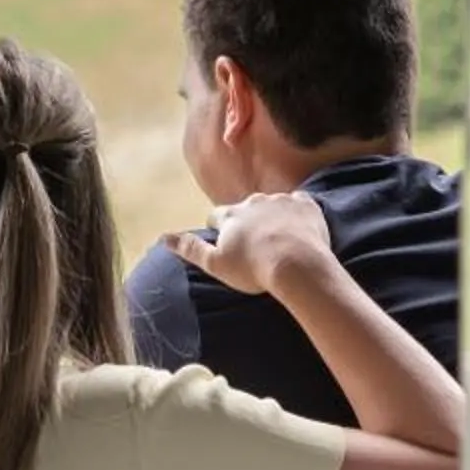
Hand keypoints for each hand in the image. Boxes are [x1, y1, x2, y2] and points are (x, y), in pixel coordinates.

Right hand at [163, 191, 334, 298]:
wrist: (298, 265)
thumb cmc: (254, 269)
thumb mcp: (216, 264)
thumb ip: (190, 248)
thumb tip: (163, 237)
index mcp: (231, 216)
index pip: (217, 217)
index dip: (220, 230)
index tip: (227, 244)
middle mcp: (254, 201)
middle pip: (246, 209)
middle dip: (248, 222)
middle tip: (256, 245)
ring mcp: (281, 200)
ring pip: (273, 205)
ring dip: (274, 218)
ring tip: (281, 242)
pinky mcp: (306, 204)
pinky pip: (300, 204)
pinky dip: (298, 215)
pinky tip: (302, 231)